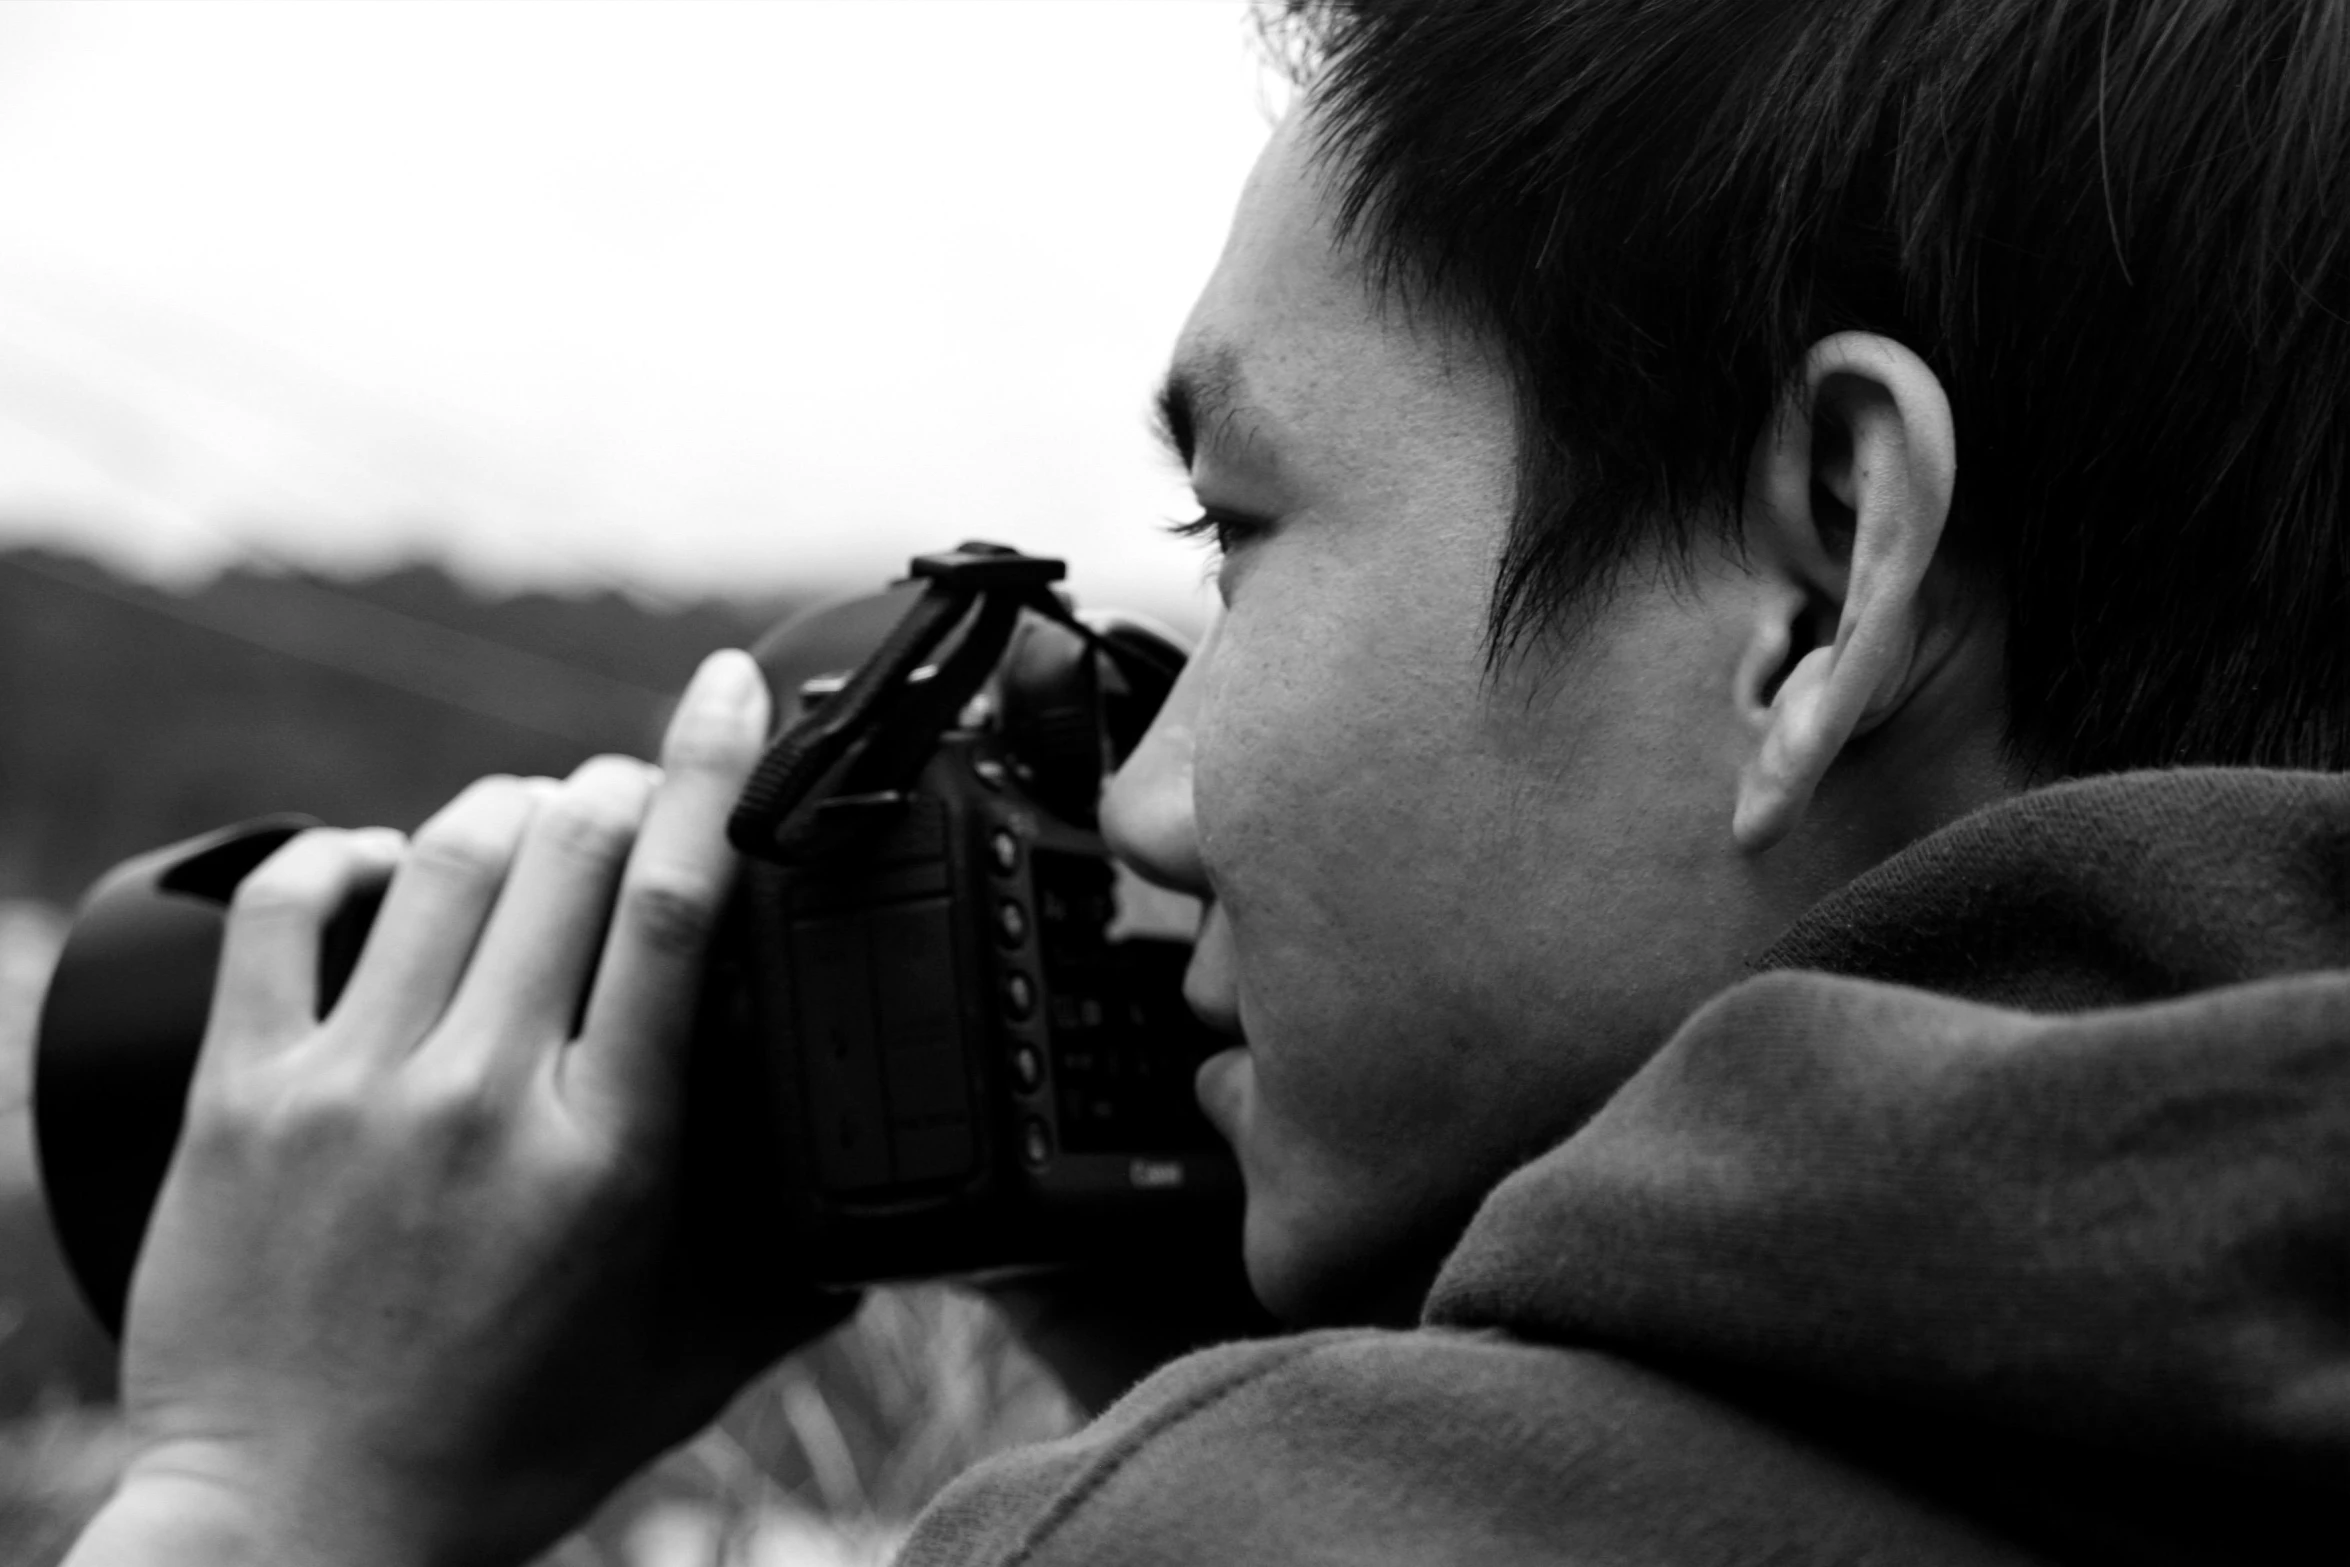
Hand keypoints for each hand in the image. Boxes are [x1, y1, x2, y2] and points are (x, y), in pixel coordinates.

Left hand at [81, 651, 841, 1566]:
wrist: (295, 1530)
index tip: (735, 688)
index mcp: (612, 1151)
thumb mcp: (687, 1371)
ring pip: (444, 856)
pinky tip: (379, 865)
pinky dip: (341, 857)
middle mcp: (486, 1095)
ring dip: (504, 810)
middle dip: (618, 787)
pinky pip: (287, 910)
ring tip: (529, 826)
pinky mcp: (239, 1096)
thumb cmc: (503, 1455)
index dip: (716, 771)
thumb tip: (887, 1240)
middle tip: (636, 795)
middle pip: (569, 847)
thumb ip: (795, 1288)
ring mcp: (353, 1086)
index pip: (681, 906)